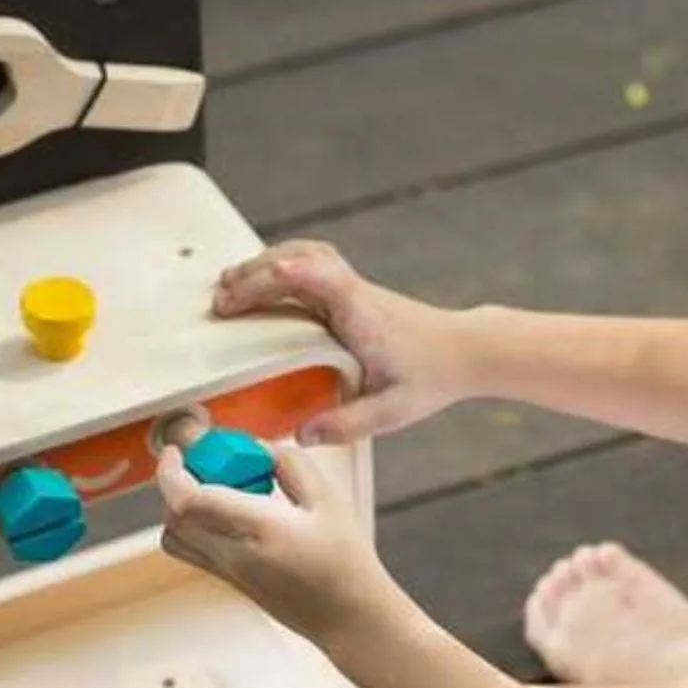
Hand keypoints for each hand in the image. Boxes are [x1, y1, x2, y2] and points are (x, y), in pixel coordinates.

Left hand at [155, 439, 400, 644]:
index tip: (178, 449)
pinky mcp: (229, 582)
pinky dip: (193, 524)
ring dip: (181, 506)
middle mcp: (233, 553)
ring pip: (175, 537)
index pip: (189, 501)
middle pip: (174, 517)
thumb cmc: (344, 560)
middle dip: (177, 482)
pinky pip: (191, 550)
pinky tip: (230, 512)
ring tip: (217, 488)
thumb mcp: (327, 498)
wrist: (347, 616)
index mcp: (258, 528)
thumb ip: (289, 464)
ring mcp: (227, 572)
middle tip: (206, 463)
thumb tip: (256, 447)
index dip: (172, 471)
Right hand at [212, 240, 474, 444]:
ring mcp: (353, 287)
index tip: (237, 295)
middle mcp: (354, 291)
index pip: (315, 277)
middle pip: (299, 257)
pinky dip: (280, 267)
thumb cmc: (433, 377)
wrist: (467, 351)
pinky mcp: (352, 291)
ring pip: (304, 253)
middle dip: (254, 273)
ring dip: (264, 264)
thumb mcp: (393, 411)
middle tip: (220, 301)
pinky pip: (311, 264)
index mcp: (361, 312)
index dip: (273, 278)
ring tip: (229, 287)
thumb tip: (300, 434)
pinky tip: (262, 286)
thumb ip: (347, 425)